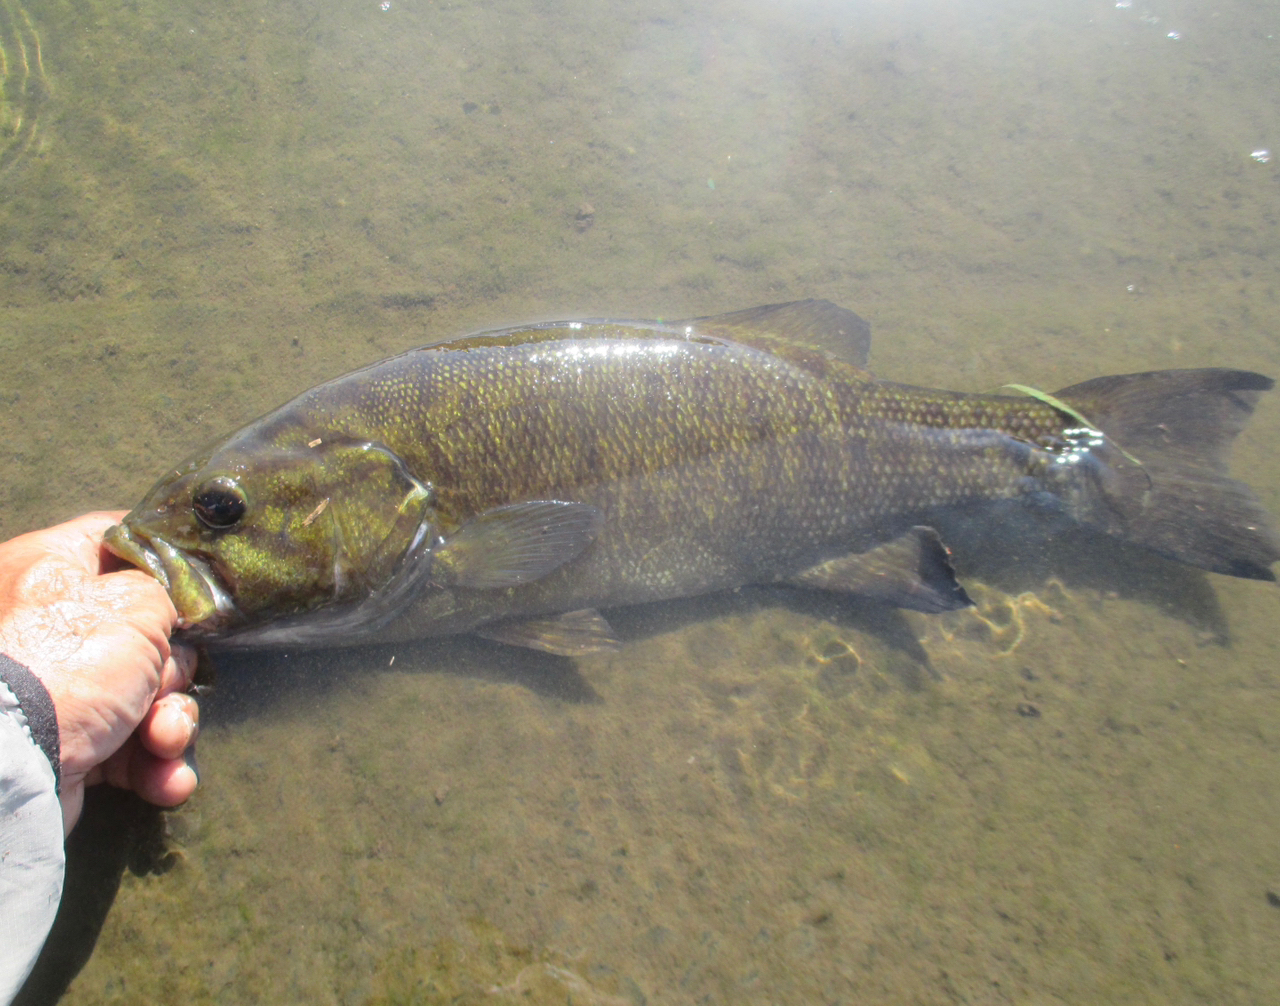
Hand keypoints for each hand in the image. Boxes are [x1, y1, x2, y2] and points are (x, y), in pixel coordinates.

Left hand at [0, 511, 198, 831]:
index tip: (199, 589)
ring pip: (146, 696)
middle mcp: (48, 626)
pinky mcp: (67, 745)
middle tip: (163, 686)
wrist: (9, 765)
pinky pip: (131, 749)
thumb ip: (166, 589)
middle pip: (146, 634)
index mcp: (49, 569)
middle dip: (174, 672)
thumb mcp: (135, 601)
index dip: (167, 563)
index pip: (118, 541)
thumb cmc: (65, 663)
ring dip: (171, 724)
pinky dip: (155, 765)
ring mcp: (58, 689)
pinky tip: (166, 778)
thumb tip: (170, 606)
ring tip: (165, 742)